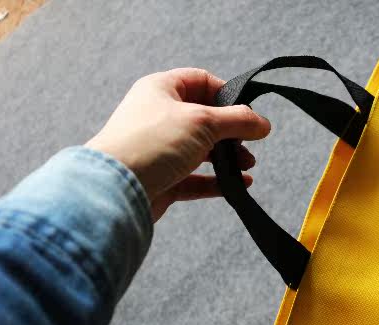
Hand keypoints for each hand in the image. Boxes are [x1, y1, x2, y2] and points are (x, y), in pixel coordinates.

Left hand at [86, 68, 269, 220]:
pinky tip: (239, 185)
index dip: (227, 94)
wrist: (115, 189)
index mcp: (161, 90)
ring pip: (202, 150)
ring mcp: (160, 149)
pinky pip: (196, 178)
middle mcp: (159, 117)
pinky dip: (219, 181)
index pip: (201, 81)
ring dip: (228, 158)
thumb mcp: (204, 121)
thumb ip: (238, 121)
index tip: (247, 112)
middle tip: (249, 144)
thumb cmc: (152, 143)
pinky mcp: (163, 179)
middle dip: (232, 132)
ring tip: (247, 166)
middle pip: (205, 119)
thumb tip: (263, 123)